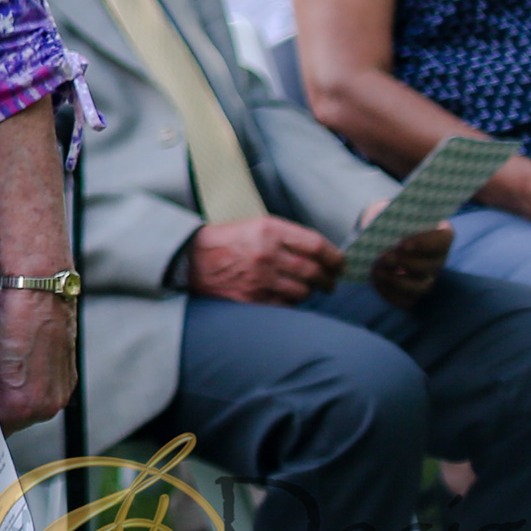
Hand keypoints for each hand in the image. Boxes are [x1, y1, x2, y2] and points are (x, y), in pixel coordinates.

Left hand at [0, 288, 78, 429]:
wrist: (42, 292)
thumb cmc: (12, 320)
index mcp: (22, 404)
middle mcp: (47, 406)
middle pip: (14, 421)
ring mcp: (62, 394)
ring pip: (30, 408)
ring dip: (15, 397)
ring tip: (2, 369)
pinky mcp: (70, 381)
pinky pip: (45, 395)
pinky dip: (31, 386)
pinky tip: (20, 364)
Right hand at [185, 215, 344, 304]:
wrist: (190, 258)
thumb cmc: (227, 240)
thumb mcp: (257, 225)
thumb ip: (288, 236)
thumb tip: (321, 254)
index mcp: (270, 230)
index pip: (317, 246)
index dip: (335, 257)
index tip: (340, 264)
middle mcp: (267, 253)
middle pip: (314, 271)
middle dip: (329, 279)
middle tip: (331, 282)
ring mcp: (260, 278)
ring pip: (304, 291)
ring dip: (311, 292)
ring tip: (309, 289)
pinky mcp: (252, 297)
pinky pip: (286, 305)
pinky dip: (292, 303)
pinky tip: (289, 297)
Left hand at [366, 211, 451, 309]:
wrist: (379, 233)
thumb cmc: (389, 220)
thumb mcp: (389, 211)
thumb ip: (390, 214)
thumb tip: (381, 224)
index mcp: (439, 234)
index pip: (443, 240)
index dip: (425, 243)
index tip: (402, 243)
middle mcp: (438, 258)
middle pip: (431, 266)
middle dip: (406, 263)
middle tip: (383, 256)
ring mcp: (428, 277)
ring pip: (422, 287)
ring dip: (398, 281)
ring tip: (377, 270)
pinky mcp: (414, 292)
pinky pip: (407, 300)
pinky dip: (391, 294)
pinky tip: (376, 282)